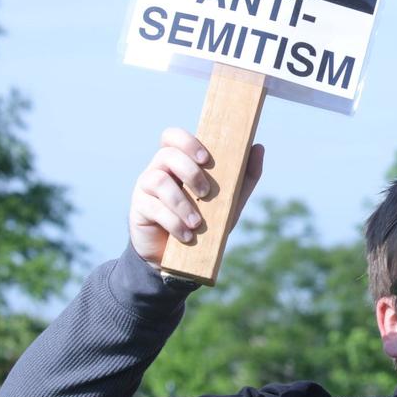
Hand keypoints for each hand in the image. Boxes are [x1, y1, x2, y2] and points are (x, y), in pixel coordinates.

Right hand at [128, 127, 264, 265]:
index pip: (173, 136)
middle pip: (167, 154)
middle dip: (190, 172)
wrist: (179, 260)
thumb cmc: (204, 222)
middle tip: (206, 193)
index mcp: (178, 161)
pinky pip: (153, 208)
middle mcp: (158, 169)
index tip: (206, 158)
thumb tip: (258, 146)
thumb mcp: (229, 201)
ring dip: (182, 202)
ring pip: (158, 181)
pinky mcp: (138, 209)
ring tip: (198, 223)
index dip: (187, 141)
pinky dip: (174, 222)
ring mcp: (145, 188)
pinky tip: (187, 235)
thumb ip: (245, 176)